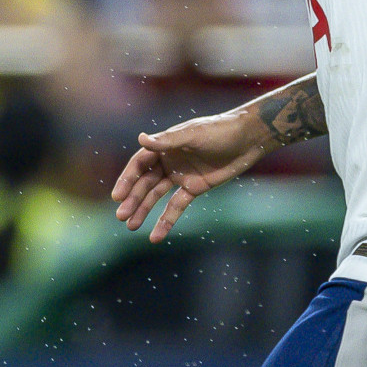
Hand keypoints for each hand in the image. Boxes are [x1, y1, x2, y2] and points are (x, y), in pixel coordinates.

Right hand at [110, 109, 268, 241]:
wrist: (247, 139)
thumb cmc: (219, 130)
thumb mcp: (193, 134)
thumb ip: (168, 140)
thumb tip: (141, 139)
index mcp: (164, 145)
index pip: (139, 164)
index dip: (127, 180)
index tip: (118, 196)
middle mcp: (168, 161)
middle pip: (145, 183)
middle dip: (132, 199)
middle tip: (121, 216)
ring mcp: (181, 176)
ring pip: (156, 196)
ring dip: (143, 211)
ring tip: (130, 226)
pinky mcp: (194, 188)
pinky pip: (176, 207)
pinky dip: (166, 221)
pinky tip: (155, 236)